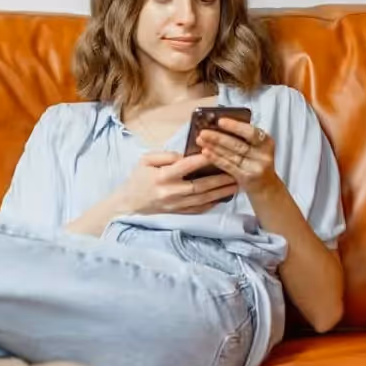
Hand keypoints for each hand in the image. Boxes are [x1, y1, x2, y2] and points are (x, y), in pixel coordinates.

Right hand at [117, 150, 238, 215]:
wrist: (129, 204)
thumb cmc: (138, 179)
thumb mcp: (145, 160)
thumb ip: (165, 156)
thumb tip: (185, 155)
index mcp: (162, 177)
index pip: (185, 166)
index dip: (202, 159)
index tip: (216, 152)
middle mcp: (171, 193)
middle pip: (200, 186)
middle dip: (219, 179)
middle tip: (236, 171)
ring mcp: (176, 205)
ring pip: (203, 199)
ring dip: (221, 192)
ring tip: (236, 184)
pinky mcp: (179, 213)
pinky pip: (199, 209)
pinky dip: (213, 203)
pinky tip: (224, 197)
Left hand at [195, 119, 280, 196]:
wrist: (266, 186)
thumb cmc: (257, 161)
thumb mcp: (257, 147)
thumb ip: (244, 137)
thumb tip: (219, 125)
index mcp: (266, 142)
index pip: (251, 132)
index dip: (235, 126)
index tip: (220, 121)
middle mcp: (263, 154)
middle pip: (238, 144)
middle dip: (218, 137)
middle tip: (203, 132)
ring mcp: (255, 167)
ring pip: (231, 155)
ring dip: (214, 147)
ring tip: (200, 140)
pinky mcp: (246, 178)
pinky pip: (228, 166)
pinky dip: (215, 158)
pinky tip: (205, 152)